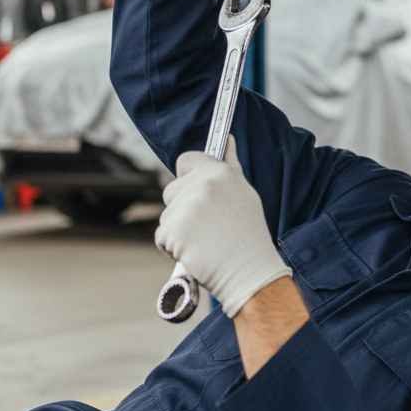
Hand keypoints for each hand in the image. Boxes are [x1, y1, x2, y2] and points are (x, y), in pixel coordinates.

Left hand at [156, 135, 292, 318]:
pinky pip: (162, 236)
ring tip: (205, 241)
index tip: (196, 192)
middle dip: (181, 207)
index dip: (187, 177)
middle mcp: (202, 186)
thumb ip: (230, 165)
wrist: (249, 272)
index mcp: (220, 172)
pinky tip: (196, 252)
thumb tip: (226, 139)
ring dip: (179, 230)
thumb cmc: (248, 234)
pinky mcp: (173, 231)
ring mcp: (185, 208)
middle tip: (207, 226)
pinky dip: (173, 247)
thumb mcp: (244, 193)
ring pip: (167, 215)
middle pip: (171, 190)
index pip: (185, 160)